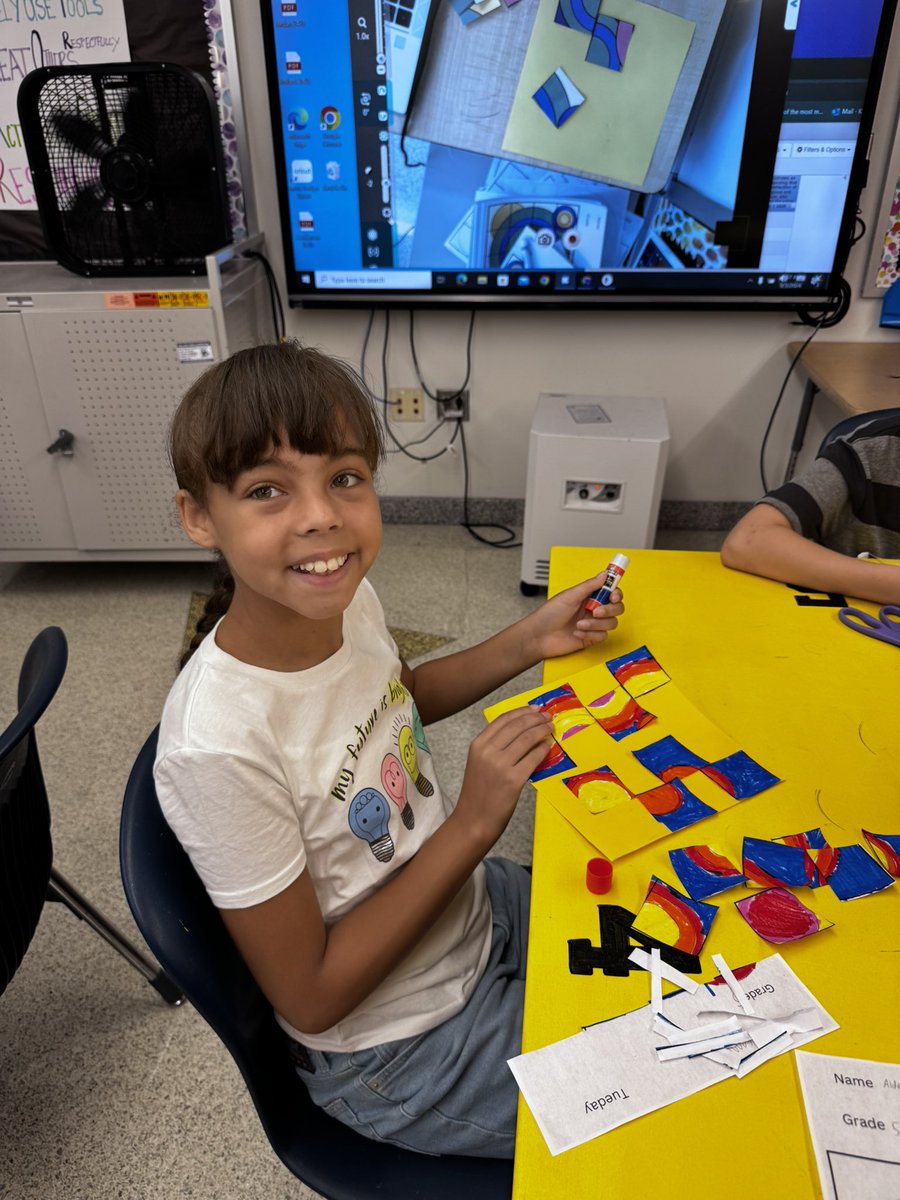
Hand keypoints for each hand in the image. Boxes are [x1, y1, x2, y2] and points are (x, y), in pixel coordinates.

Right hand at [455, 708, 552, 847]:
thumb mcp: (479, 763)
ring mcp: (501, 765)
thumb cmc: (478, 793)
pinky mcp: (514, 780)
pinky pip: (533, 757)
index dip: (522, 711)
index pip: (502, 719)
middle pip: (517, 725)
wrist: (474, 821)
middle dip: (536, 718)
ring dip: (542, 730)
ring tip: (550, 728)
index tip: (535, 709)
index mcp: (477, 745)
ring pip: (527, 738)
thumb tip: (521, 730)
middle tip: (547, 717)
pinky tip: (547, 746)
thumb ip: (494, 747)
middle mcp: (487, 751)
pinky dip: (543, 748)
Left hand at [524, 575, 623, 661]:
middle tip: (595, 611)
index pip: (610, 591)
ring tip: (579, 624)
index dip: (616, 592)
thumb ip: (589, 585)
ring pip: (611, 623)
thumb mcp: (569, 596)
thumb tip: (605, 574)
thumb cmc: (548, 615)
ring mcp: (593, 624)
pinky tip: (577, 632)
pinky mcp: (591, 638)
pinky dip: (590, 634)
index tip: (613, 595)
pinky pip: (603, 636)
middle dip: (609, 610)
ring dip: (596, 624)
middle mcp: (593, 609)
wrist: (539, 637)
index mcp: (588, 596)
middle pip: (616, 608)